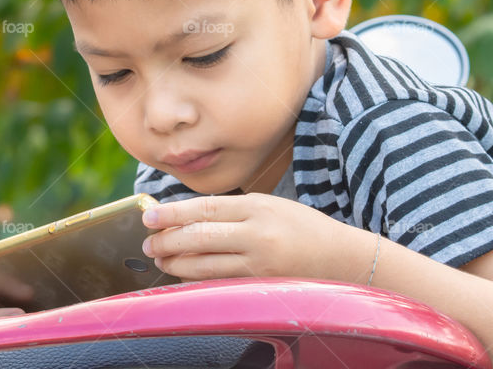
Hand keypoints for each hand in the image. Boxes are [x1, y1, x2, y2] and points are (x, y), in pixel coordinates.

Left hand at [140, 193, 363, 281]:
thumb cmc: (303, 228)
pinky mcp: (262, 286)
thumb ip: (233, 211)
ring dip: (178, 262)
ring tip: (161, 258)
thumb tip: (188, 217)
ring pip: (206, 264)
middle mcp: (258, 233)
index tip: (149, 216)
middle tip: (149, 242)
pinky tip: (185, 275)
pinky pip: (220, 283)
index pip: (205, 209)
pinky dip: (198, 279)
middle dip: (168, 239)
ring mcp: (260, 263)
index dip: (173, 213)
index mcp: (258, 206)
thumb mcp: (270, 206)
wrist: (343, 259)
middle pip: (201, 236)